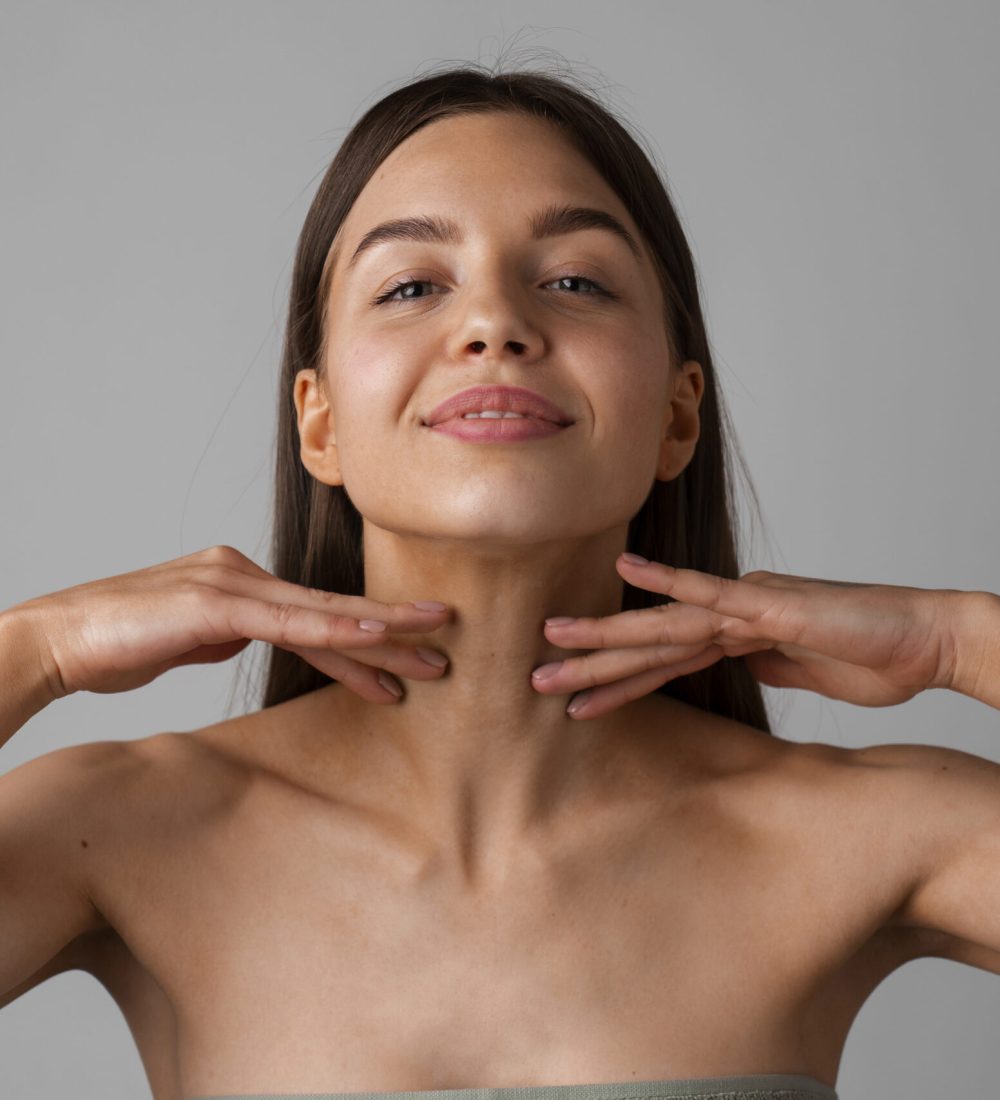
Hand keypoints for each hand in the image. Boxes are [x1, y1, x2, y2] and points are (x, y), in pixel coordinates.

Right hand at [9, 545, 449, 705]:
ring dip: (382, 633)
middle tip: (447, 643)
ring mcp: (232, 583)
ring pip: (322, 613)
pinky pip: (289, 621)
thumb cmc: (117, 642)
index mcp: (241, 582)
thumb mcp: (189, 639)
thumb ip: (228, 632)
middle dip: (393, 629)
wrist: (57, 640)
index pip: (317, 615)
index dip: (366, 636)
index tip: (410, 655)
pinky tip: (374, 641)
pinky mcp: (215, 602)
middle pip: (333, 609)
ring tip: (433, 651)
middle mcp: (244, 573)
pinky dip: (334, 632)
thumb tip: (256, 639)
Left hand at [532, 554, 962, 719]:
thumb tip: (745, 666)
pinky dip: (669, 583)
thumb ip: (771, 666)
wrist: (928, 639)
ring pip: (663, 625)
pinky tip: (625, 571)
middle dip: (590, 663)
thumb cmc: (878, 657)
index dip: (618, 680)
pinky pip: (711, 593)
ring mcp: (746, 606)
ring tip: (551, 647)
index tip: (575, 699)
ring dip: (606, 639)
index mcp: (738, 635)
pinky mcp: (769, 605)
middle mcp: (731, 615)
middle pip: (648, 643)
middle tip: (533, 678)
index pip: (664, 661)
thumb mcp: (810, 675)